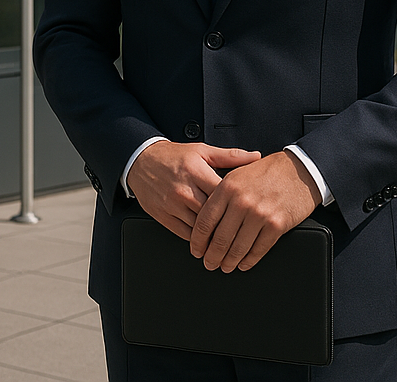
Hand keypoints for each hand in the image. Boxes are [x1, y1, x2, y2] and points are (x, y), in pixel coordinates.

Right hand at [126, 140, 261, 240]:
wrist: (140, 160)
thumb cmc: (173, 156)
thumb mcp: (202, 151)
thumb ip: (230, 156)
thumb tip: (256, 157)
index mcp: (196, 172)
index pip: (223, 194)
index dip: (239, 205)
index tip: (251, 213)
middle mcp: (184, 189)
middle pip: (213, 214)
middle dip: (229, 226)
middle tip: (244, 235)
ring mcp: (172, 204)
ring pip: (199, 227)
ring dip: (214, 237)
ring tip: (230, 245)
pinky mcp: (162, 215)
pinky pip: (184, 233)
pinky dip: (197, 240)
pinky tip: (208, 243)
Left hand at [189, 150, 322, 272]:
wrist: (299, 169)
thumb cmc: (267, 171)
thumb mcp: (237, 173)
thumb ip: (220, 193)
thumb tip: (205, 217)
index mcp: (227, 188)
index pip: (205, 221)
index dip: (198, 240)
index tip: (196, 249)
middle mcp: (241, 202)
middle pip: (220, 238)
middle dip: (212, 256)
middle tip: (209, 263)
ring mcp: (259, 215)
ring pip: (238, 247)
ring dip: (229, 261)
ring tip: (225, 266)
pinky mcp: (277, 225)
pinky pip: (259, 249)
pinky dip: (249, 260)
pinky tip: (244, 264)